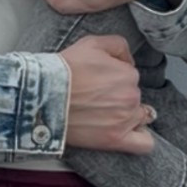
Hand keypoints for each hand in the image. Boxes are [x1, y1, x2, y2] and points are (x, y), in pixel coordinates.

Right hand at [59, 35, 154, 151]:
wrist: (42, 95)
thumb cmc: (63, 70)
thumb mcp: (91, 43)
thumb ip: (118, 45)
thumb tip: (129, 59)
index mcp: (128, 74)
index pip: (130, 77)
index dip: (114, 78)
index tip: (99, 82)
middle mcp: (130, 97)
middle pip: (134, 97)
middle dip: (119, 97)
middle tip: (96, 98)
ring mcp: (124, 120)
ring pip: (139, 118)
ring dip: (126, 116)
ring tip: (104, 115)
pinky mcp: (115, 139)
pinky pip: (144, 144)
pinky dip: (141, 139)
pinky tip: (128, 133)